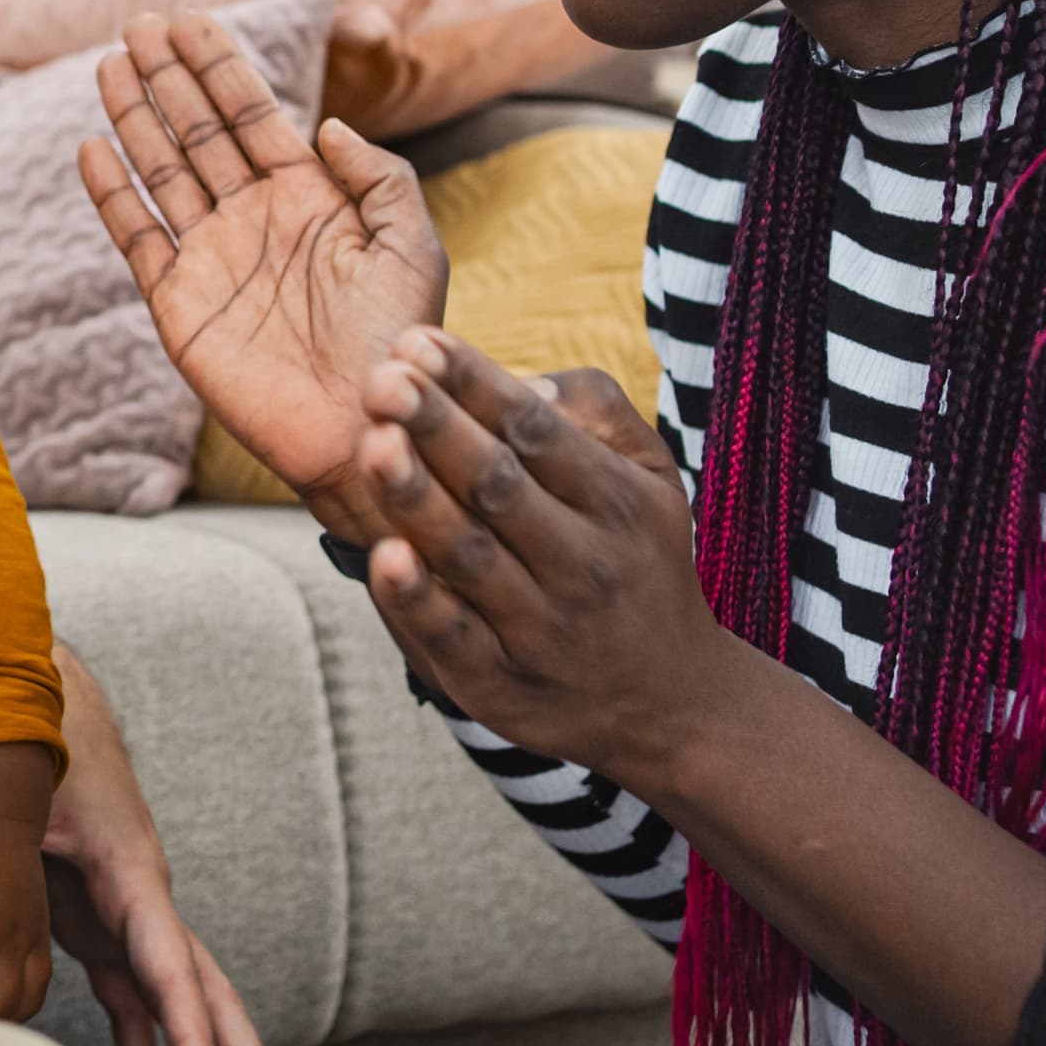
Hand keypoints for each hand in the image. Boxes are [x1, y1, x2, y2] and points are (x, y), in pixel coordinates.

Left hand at [41, 642, 296, 1045]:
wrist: (42, 712)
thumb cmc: (36, 748)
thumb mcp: (26, 788)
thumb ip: (19, 828)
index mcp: (134, 877)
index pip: (173, 971)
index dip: (190, 1039)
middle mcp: (148, 905)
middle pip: (210, 998)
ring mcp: (132, 921)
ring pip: (185, 1008)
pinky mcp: (106, 930)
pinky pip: (138, 1004)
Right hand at [78, 10, 448, 511]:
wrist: (366, 428)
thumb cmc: (401, 344)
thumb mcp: (412, 247)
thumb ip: (380, 179)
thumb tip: (323, 125)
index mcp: (309, 200)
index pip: (253, 116)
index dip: (220, 66)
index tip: (189, 20)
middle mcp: (254, 220)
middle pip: (198, 132)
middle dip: (169, 77)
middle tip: (139, 24)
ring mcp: (212, 259)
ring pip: (163, 171)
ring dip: (136, 118)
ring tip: (110, 64)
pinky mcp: (178, 304)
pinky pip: (137, 237)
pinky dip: (113, 194)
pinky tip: (93, 148)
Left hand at [346, 328, 732, 782]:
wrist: (672, 703)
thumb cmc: (639, 562)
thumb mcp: (653, 481)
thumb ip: (598, 414)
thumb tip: (525, 380)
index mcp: (615, 501)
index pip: (536, 430)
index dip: (474, 384)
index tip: (416, 342)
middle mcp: (581, 562)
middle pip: (498, 486)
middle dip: (438, 428)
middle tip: (383, 379)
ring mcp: (540, 628)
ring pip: (470, 557)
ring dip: (418, 500)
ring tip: (373, 444)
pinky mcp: (499, 684)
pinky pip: (453, 638)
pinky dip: (418, 601)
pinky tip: (383, 555)